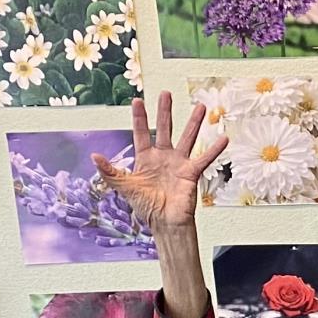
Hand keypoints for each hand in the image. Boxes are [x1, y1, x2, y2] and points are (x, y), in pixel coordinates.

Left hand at [93, 92, 227, 231]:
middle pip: (164, 128)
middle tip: (166, 93)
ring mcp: (178, 163)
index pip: (141, 133)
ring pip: (187, 138)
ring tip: (200, 107)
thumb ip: (110, 171)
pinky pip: (204, 159)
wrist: (164, 223)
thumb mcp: (124, 187)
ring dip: (194, 123)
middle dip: (165, 111)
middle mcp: (163, 157)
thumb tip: (94, 157)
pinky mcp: (191, 173)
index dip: (139, 117)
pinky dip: (214, 149)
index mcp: (145, 158)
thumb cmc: (146, 207)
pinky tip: (223, 138)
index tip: (138, 101)